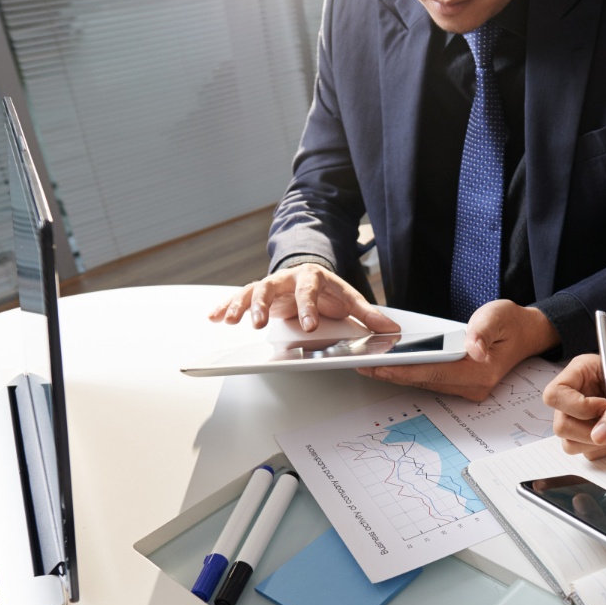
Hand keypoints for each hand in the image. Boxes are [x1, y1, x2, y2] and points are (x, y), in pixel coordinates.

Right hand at [208, 264, 396, 332]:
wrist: (309, 275)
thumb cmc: (328, 292)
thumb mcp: (349, 300)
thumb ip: (368, 315)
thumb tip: (392, 329)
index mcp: (312, 277)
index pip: (309, 290)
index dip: (308, 308)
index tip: (309, 327)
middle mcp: (287, 279)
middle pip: (272, 288)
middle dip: (264, 306)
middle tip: (261, 324)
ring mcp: (270, 286)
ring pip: (251, 292)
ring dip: (240, 306)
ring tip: (230, 320)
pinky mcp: (257, 295)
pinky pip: (238, 299)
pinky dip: (224, 307)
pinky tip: (213, 317)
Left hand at [358, 300, 559, 401]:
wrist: (525, 333)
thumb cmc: (510, 323)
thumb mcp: (498, 316)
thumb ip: (483, 330)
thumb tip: (472, 347)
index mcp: (480, 372)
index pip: (433, 372)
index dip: (403, 370)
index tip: (379, 366)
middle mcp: (472, 387)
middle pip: (423, 381)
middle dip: (391, 374)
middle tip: (362, 365)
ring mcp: (465, 389)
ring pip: (423, 382)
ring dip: (396, 375)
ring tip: (368, 365)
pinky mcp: (459, 384)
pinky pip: (429, 380)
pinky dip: (408, 372)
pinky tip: (389, 364)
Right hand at [542, 354, 605, 458]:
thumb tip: (599, 435)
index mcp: (581, 371)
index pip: (555, 394)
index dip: (578, 407)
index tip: (605, 407)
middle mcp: (576, 393)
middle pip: (561, 424)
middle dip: (590, 431)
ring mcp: (581, 415)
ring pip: (570, 442)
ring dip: (599, 442)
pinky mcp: (590, 431)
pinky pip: (586, 451)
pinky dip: (605, 448)